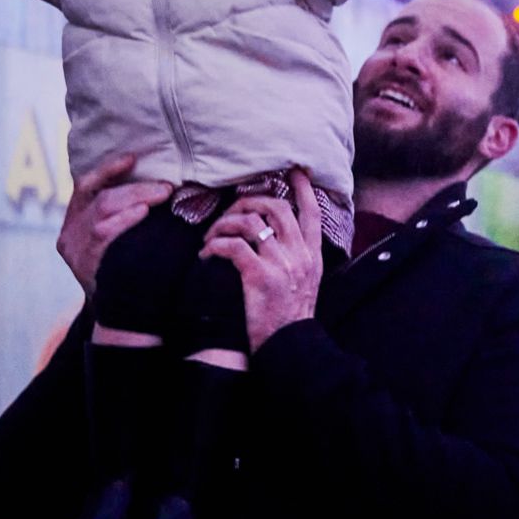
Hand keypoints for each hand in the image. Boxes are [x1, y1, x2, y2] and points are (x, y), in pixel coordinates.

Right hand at [57, 153, 172, 296]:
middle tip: (166, 187)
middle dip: (135, 188)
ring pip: (102, 212)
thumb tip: (161, 186)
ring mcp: (75, 251)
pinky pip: (104, 235)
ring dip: (136, 198)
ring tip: (161, 194)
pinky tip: (143, 212)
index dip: (108, 170)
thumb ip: (123, 214)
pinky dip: (124, 220)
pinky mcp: (84, 265)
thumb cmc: (125, 269)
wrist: (119, 315)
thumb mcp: (116, 240)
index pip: (86, 186)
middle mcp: (69, 233)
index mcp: (74, 221)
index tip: (132, 158)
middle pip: (100, 198)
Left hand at [199, 168, 323, 349]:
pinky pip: (232, 246)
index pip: (311, 212)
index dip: (302, 188)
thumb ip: (298, 258)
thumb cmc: (290, 318)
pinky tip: (206, 255)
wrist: (290, 347)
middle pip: (276, 207)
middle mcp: (300, 254)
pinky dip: (214, 246)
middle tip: (232, 209)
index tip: (294, 170)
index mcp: (312, 255)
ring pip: (250, 222)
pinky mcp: (260, 276)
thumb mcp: (307, 284)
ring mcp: (281, 264)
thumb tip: (280, 237)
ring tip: (211, 237)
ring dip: (224, 224)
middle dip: (249, 201)